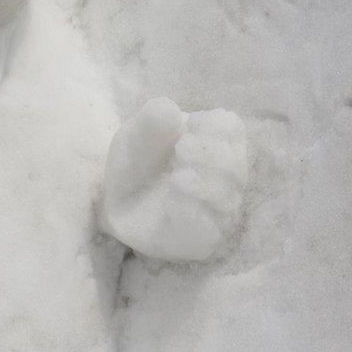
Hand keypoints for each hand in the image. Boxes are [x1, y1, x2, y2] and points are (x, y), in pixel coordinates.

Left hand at [102, 98, 247, 261]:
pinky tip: (173, 202)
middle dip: (211, 154)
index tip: (191, 124)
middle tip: (181, 148)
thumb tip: (170, 111)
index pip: (233, 130)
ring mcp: (216, 211)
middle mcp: (225, 178)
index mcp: (215, 143)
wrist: (117, 202)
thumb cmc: (137, 161)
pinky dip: (193, 214)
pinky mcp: (203, 239)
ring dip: (204, 185)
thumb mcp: (136, 134)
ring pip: (226, 201)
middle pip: (234, 165)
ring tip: (177, 177)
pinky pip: (209, 231)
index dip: (216, 126)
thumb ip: (151, 119)